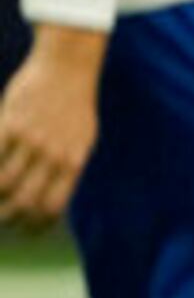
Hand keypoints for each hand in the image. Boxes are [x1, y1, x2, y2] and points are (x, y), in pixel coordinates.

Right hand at [0, 32, 105, 230]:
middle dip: (9, 217)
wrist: (67, 68)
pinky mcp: (10, 123)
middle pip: (25, 200)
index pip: (53, 206)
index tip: (24, 230)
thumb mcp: (83, 139)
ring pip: (3, 182)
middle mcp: (53, 154)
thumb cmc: (74, 106)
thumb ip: (67, 166)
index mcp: (74, 161)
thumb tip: (52, 198)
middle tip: (1, 218)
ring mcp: (31, 139)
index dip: (35, 224)